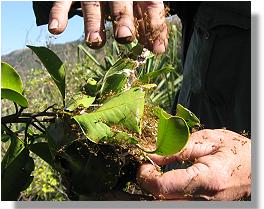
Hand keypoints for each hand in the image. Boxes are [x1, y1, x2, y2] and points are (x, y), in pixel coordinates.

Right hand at [48, 1, 167, 53]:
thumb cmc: (125, 1)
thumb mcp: (139, 7)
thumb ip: (148, 24)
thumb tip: (158, 48)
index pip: (149, 5)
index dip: (154, 26)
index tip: (156, 49)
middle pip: (120, 2)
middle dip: (123, 19)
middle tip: (124, 36)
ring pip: (93, 5)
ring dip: (93, 23)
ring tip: (95, 42)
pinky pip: (63, 1)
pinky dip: (58, 13)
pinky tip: (56, 29)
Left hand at [137, 129, 250, 199]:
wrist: (256, 168)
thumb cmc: (237, 151)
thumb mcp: (207, 141)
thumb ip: (178, 148)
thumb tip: (153, 154)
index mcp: (206, 180)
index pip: (162, 187)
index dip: (145, 175)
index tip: (143, 162)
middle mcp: (203, 201)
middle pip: (160, 199)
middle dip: (148, 182)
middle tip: (148, 165)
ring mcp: (203, 207)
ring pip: (166, 203)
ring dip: (156, 188)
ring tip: (156, 171)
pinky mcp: (202, 207)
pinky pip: (176, 202)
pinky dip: (166, 192)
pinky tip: (166, 179)